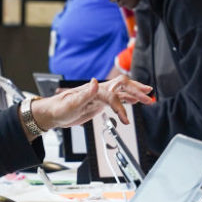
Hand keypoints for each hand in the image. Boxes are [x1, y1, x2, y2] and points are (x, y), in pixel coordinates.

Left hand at [30, 76, 151, 130]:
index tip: (124, 120)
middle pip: (123, 86)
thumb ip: (84, 94)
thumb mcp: (70, 104)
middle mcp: (99, 90)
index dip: (120, 106)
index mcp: (93, 90)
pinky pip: (118, 98)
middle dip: (137, 91)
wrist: (52, 113)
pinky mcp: (100, 102)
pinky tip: (135, 100)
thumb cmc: (58, 109)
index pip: (113, 95)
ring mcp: (100, 95)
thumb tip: (95, 82)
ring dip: (136, 94)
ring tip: (149, 98)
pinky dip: (129, 99)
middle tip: (149, 97)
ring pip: (122, 91)